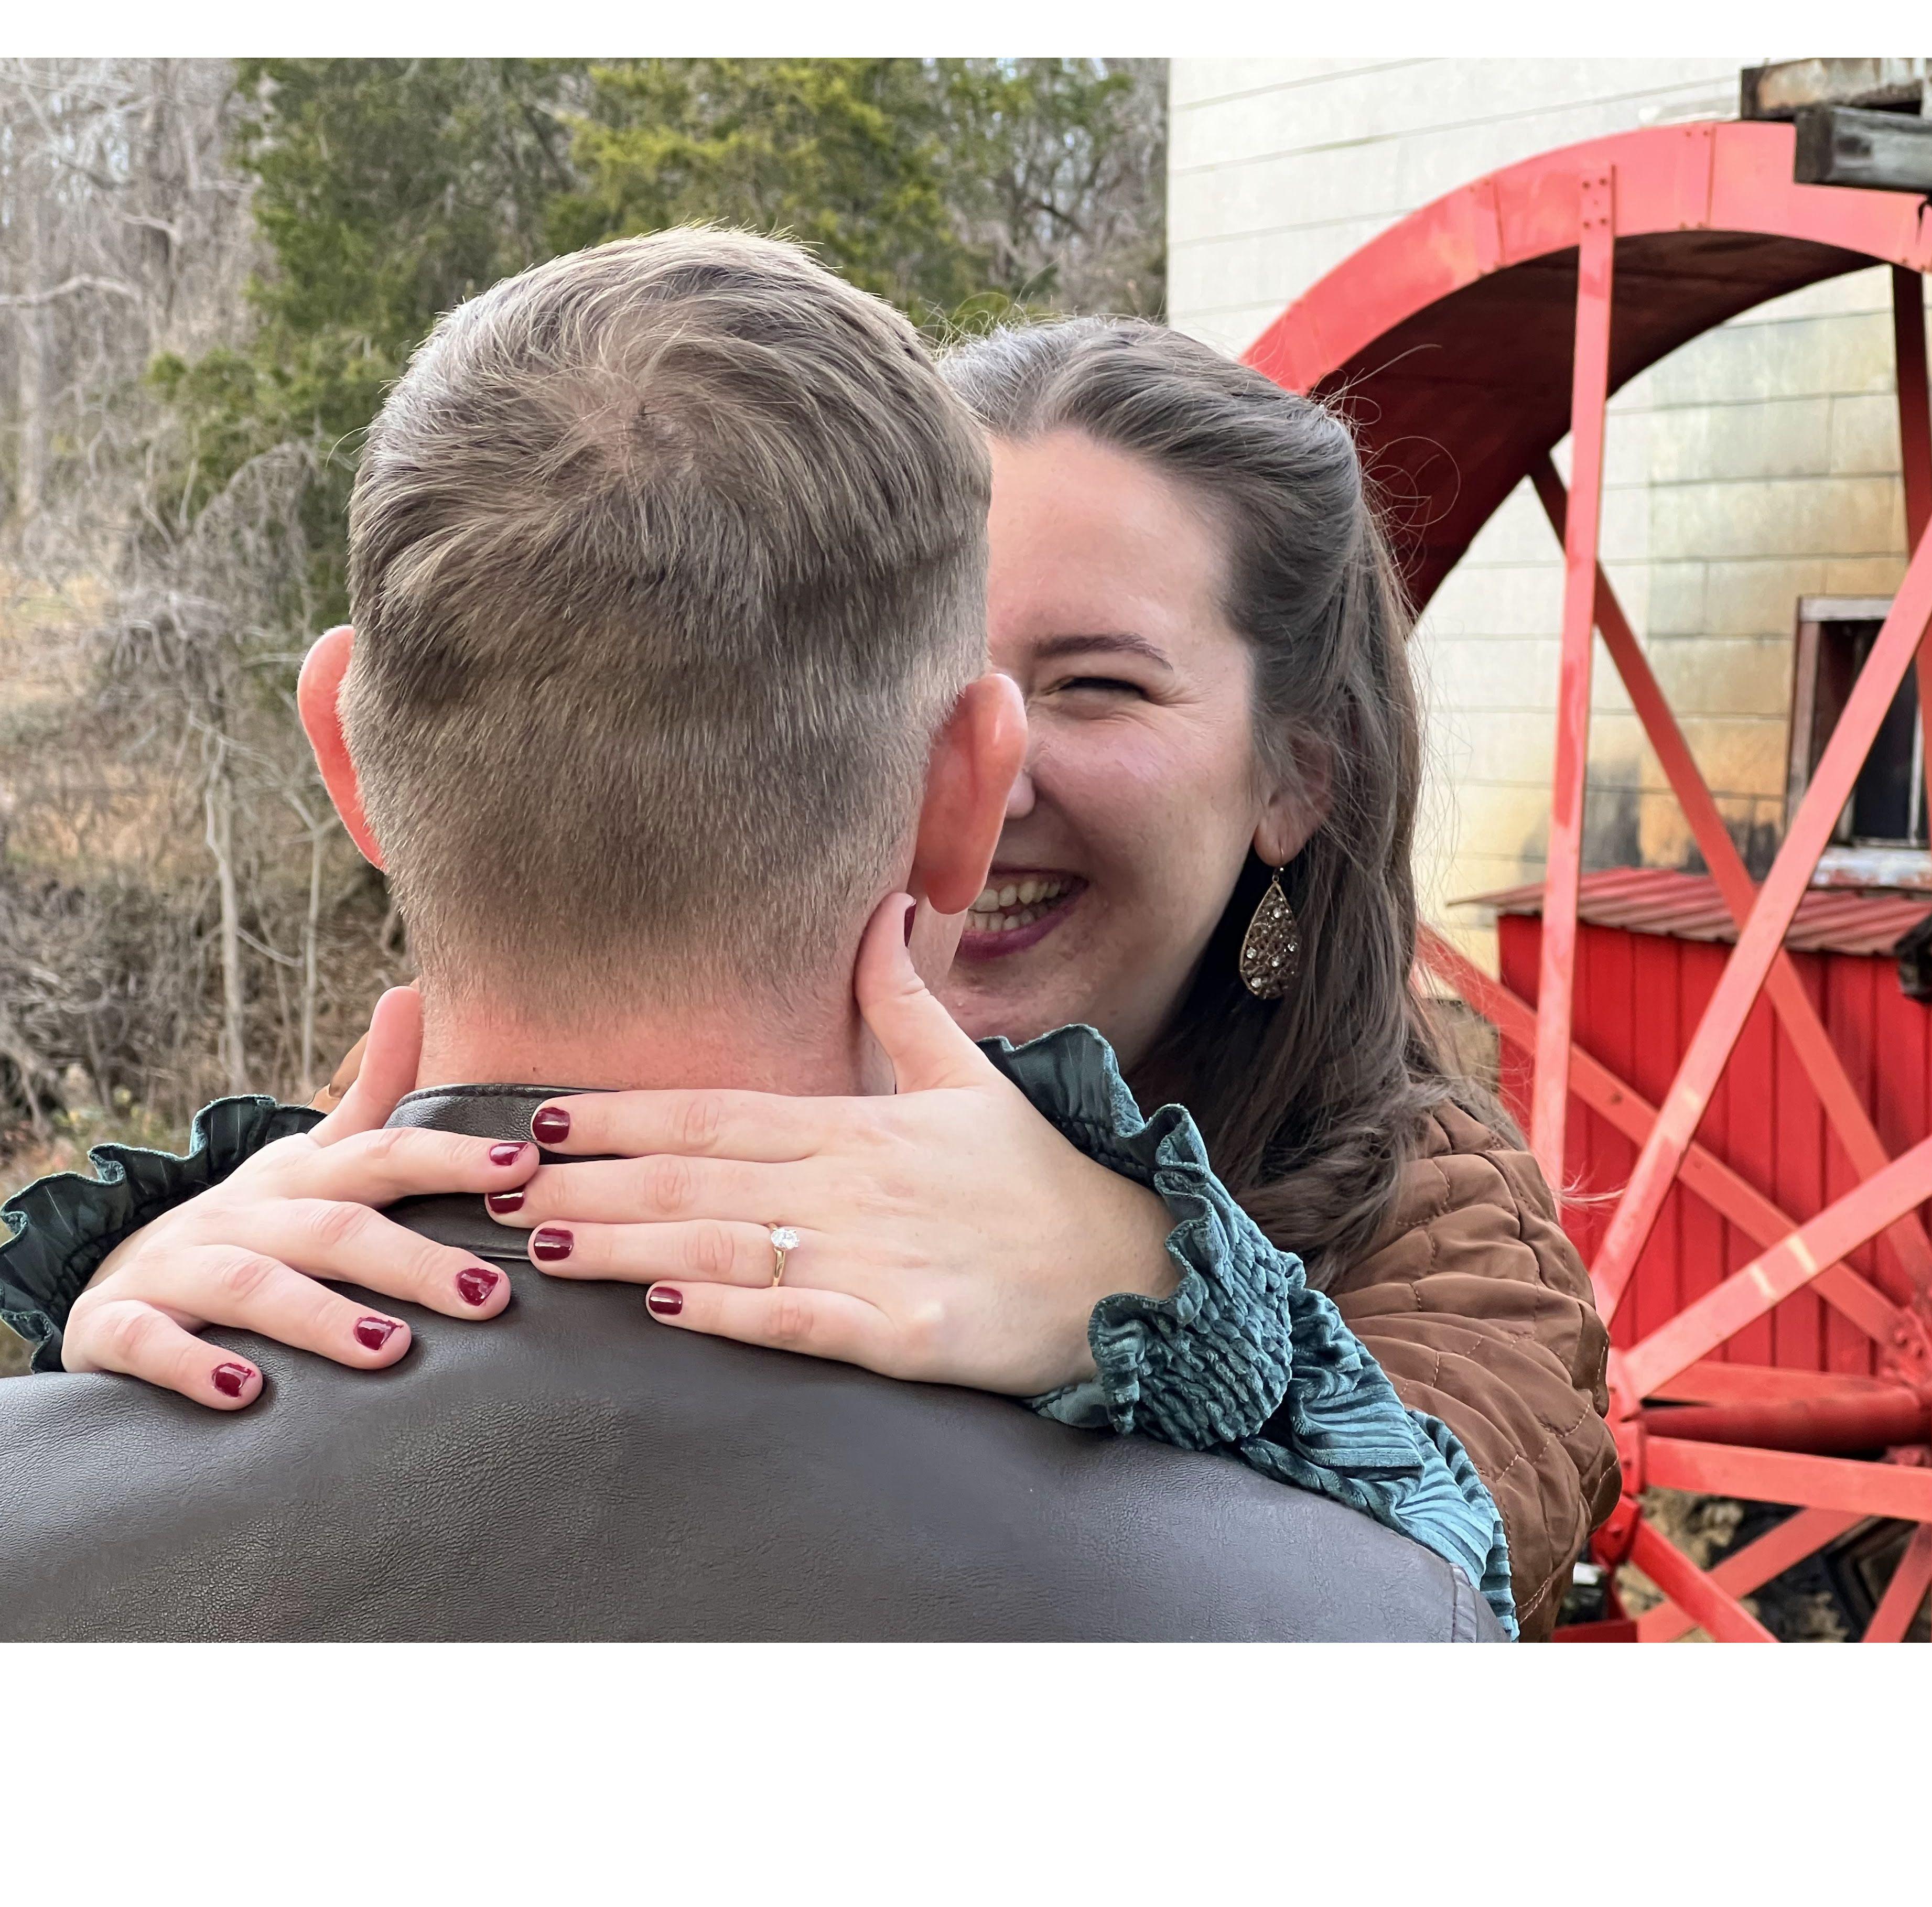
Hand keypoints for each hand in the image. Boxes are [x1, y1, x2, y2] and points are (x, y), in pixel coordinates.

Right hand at [62, 986, 537, 1408]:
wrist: (117, 1286)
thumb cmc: (247, 1227)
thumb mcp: (308, 1160)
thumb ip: (372, 1096)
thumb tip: (413, 995)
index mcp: (298, 1178)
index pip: (383, 1156)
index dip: (451, 1156)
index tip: (525, 1163)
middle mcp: (242, 1215)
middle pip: (333, 1229)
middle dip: (413, 1260)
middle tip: (487, 1295)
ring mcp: (175, 1268)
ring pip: (252, 1286)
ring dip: (320, 1316)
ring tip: (389, 1348)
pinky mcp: (116, 1326)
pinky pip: (149, 1343)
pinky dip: (194, 1366)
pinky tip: (243, 1394)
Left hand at [510, 894, 1180, 1395]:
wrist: (1127, 1271)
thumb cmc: (1036, 1178)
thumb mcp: (972, 1076)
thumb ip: (903, 1001)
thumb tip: (879, 909)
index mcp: (860, 1126)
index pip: (717, 1112)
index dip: (624, 1114)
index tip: (542, 1118)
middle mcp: (855, 1185)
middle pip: (699, 1178)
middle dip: (591, 1182)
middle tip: (493, 1188)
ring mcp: (879, 1260)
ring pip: (729, 1246)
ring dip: (630, 1244)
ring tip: (544, 1246)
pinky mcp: (906, 1333)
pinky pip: (801, 1320)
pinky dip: (729, 1314)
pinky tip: (661, 1310)